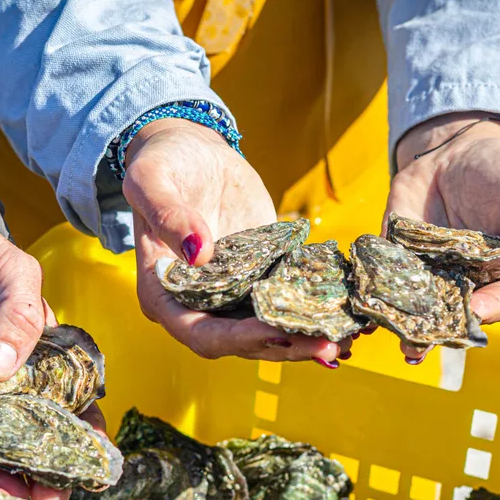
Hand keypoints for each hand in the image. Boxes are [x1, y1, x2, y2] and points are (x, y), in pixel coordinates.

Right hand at [123, 119, 346, 364]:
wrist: (193, 153)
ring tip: (346, 337)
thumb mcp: (152, 179)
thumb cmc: (163, 163)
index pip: (199, 332)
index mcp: (163, 293)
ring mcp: (231, 294)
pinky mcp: (260, 277)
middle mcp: (197, 304)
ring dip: (306, 337)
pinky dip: (314, 310)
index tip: (276, 331)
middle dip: (284, 346)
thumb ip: (168, 215)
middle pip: (241, 342)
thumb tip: (199, 253)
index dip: (238, 339)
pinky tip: (348, 314)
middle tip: (327, 346)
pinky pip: (287, 301)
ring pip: (269, 330)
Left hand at [388, 111, 499, 359]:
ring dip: (405, 329)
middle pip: (456, 316)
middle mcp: (467, 282)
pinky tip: (364, 313)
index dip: (492, 307)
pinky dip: (373, 300)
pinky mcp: (396, 264)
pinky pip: (384, 285)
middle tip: (422, 345)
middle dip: (440, 333)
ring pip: (419, 311)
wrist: (453, 153)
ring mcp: (430, 277)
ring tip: (398, 344)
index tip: (477, 309)